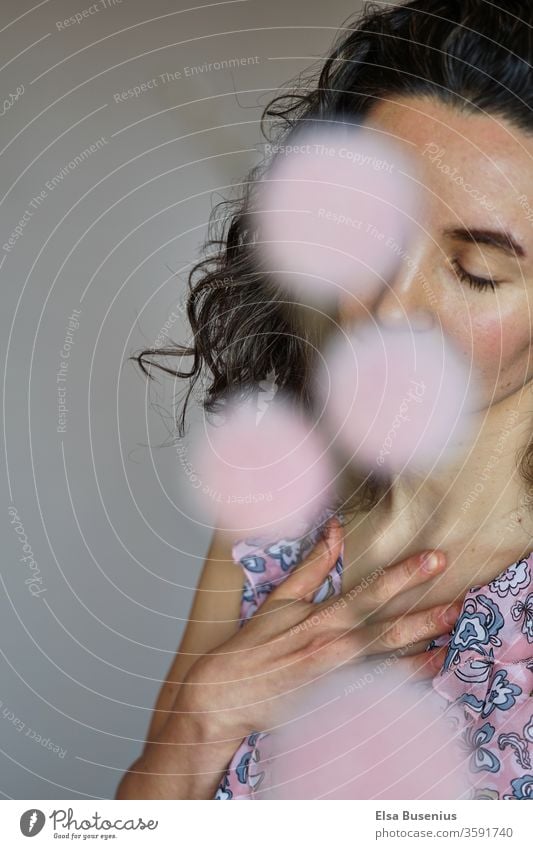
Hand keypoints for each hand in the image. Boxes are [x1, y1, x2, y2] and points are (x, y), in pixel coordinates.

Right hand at [179, 518, 457, 739]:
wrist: (226, 694)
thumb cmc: (254, 645)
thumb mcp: (281, 598)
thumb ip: (314, 565)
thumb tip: (334, 527)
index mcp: (320, 618)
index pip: (370, 591)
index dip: (405, 575)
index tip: (435, 559)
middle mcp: (332, 648)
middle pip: (389, 630)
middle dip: (427, 616)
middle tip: (460, 602)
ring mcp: (336, 681)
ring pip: (389, 665)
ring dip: (424, 653)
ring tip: (452, 640)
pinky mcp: (334, 705)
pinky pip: (376, 695)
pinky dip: (403, 685)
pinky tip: (426, 675)